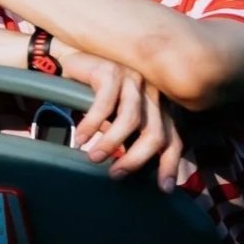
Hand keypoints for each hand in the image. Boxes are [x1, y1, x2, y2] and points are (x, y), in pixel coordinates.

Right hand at [56, 47, 185, 190]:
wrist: (70, 56)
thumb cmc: (93, 89)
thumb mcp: (116, 114)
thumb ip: (127, 133)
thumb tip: (125, 167)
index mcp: (158, 104)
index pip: (173, 138)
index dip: (170, 164)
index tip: (163, 188)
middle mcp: (152, 92)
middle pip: (155, 134)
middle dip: (135, 159)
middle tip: (116, 174)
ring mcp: (133, 80)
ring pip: (129, 121)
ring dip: (110, 143)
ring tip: (93, 157)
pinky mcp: (112, 72)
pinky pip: (104, 106)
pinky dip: (90, 125)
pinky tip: (79, 137)